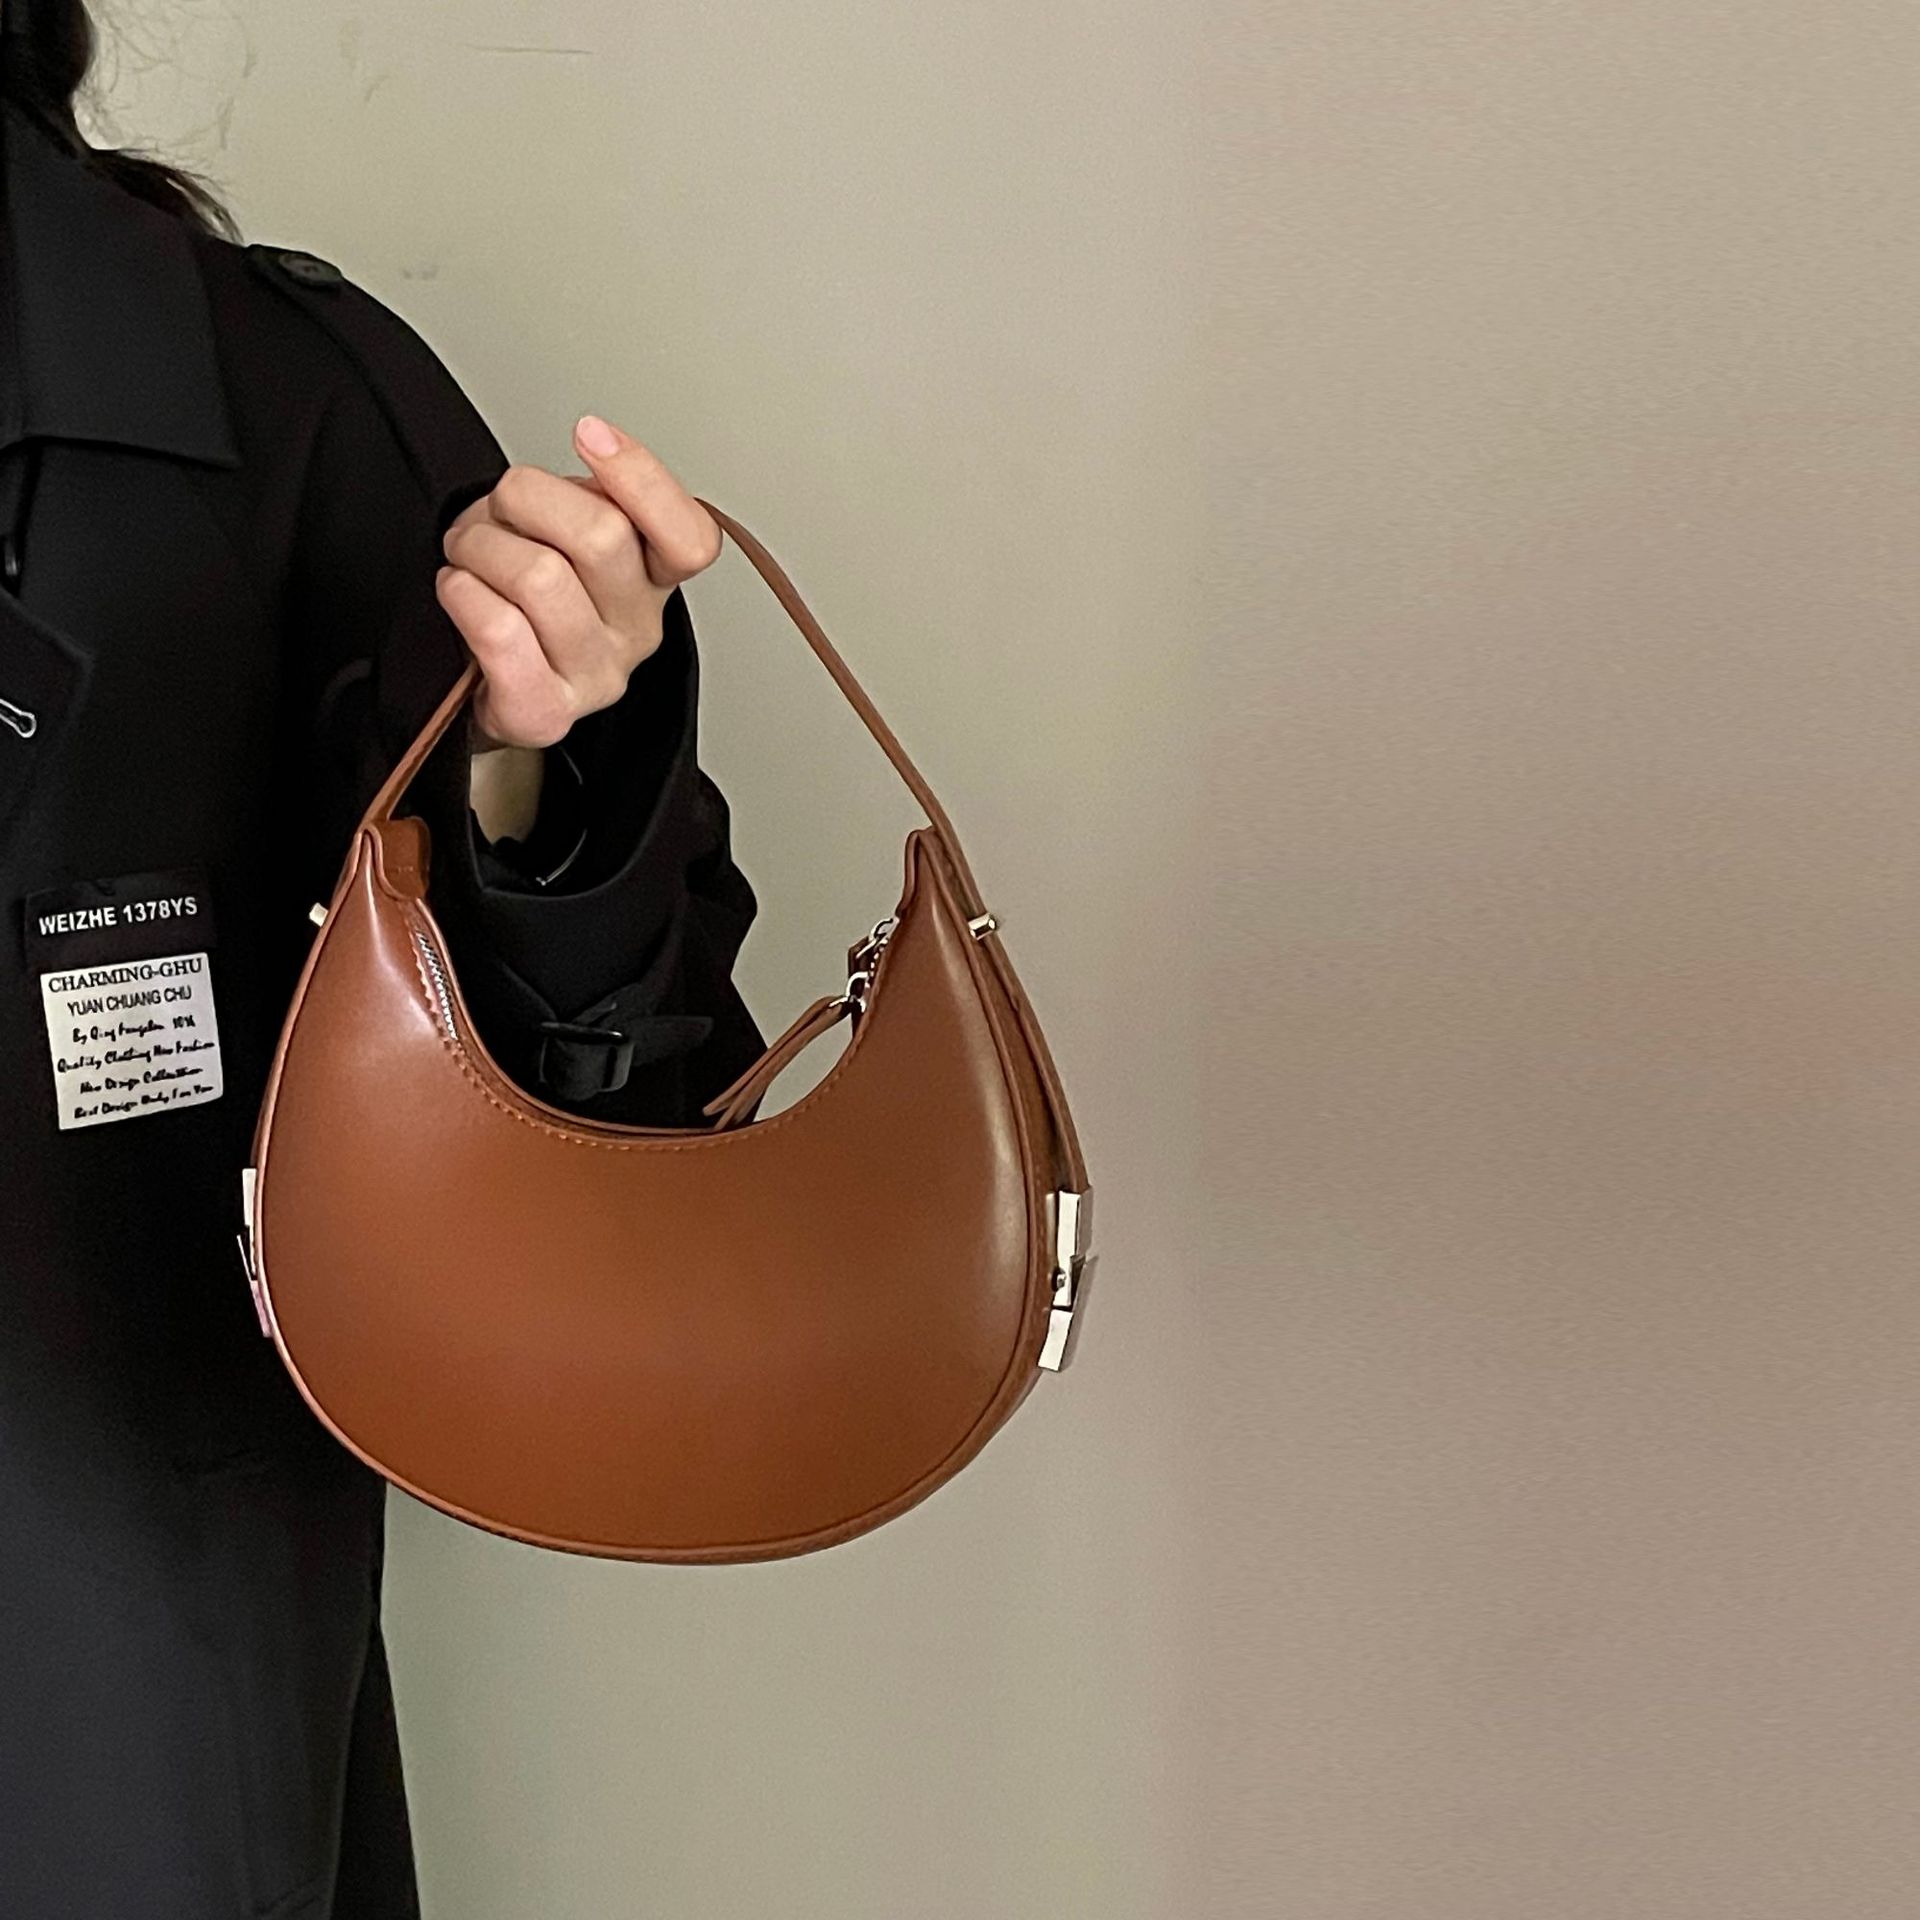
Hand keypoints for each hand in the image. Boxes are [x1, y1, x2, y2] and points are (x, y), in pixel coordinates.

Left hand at [436, 415, 722, 752]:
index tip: (589, 434)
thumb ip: (595, 492)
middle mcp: (638, 631)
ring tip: (468, 555)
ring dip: (480, 547)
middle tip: (498, 510)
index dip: (642, 477)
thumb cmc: (520, 595)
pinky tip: (460, 591)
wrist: (483, 681)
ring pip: (541, 578)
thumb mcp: (566, 526)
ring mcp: (596, 678)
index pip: (690, 537)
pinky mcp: (546, 713)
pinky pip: (501, 632)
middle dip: (525, 499)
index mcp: (656, 580)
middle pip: (602, 536)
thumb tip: (597, 443)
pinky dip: (464, 595)